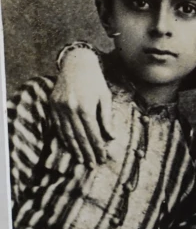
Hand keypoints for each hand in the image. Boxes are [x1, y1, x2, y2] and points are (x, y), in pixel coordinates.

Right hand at [50, 48, 113, 165]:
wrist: (76, 63)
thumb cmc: (95, 80)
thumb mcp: (105, 96)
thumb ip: (107, 117)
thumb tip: (111, 137)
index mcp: (86, 106)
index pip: (93, 133)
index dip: (98, 147)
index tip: (103, 158)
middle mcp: (71, 108)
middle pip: (79, 136)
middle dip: (87, 152)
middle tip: (92, 165)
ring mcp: (59, 107)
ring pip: (67, 133)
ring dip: (74, 149)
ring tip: (81, 161)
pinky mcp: (52, 105)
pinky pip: (58, 126)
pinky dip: (64, 138)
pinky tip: (70, 147)